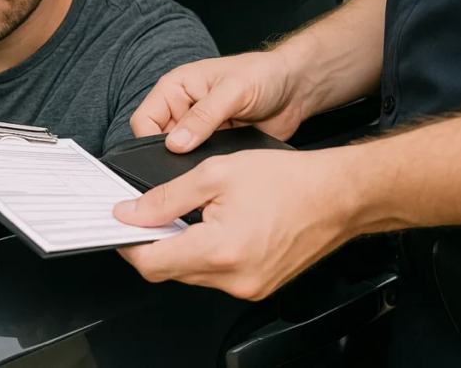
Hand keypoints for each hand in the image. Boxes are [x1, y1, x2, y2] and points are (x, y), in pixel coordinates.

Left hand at [113, 148, 357, 300]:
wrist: (339, 196)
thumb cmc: (288, 180)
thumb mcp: (216, 173)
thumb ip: (167, 197)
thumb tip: (131, 212)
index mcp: (219, 250)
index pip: (151, 263)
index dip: (128, 244)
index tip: (120, 225)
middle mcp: (233, 278)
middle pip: (169, 271)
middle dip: (153, 243)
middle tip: (151, 213)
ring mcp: (248, 287)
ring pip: (191, 274)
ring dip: (180, 248)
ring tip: (190, 215)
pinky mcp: (258, 287)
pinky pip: (216, 276)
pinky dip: (205, 254)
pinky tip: (213, 227)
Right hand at [130, 50, 309, 152]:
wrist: (295, 89)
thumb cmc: (264, 74)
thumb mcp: (233, 91)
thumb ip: (204, 116)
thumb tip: (175, 143)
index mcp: (175, 88)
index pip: (144, 120)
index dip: (150, 140)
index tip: (169, 156)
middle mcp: (181, 109)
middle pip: (156, 141)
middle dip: (168, 156)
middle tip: (187, 168)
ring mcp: (197, 130)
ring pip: (177, 156)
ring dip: (188, 164)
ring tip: (206, 169)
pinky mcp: (213, 146)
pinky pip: (198, 164)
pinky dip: (204, 170)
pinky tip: (217, 172)